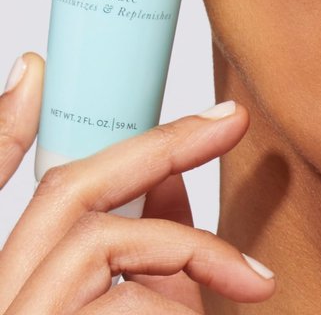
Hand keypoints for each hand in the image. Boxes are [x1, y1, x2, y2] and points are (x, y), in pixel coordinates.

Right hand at [0, 52, 275, 312]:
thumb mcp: (147, 312)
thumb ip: (152, 252)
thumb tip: (172, 177)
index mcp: (21, 278)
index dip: (5, 128)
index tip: (36, 73)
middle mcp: (4, 294)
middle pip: (66, 191)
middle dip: (159, 145)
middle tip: (231, 118)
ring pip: (99, 239)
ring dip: (190, 247)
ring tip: (252, 280)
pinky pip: (126, 299)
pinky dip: (177, 305)